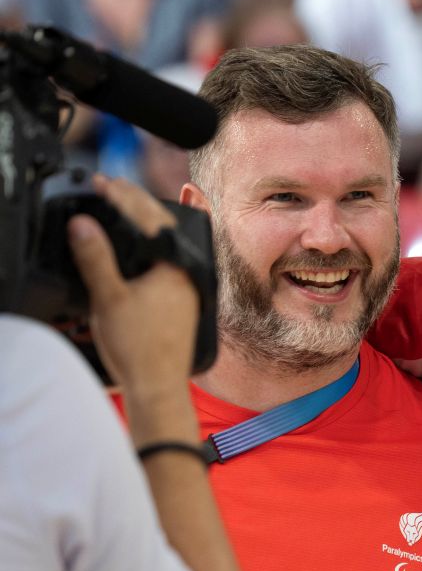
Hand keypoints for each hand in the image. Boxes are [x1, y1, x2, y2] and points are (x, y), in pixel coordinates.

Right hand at [67, 175, 198, 395]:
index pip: (151, 218)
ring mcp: (189, 286)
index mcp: (177, 267)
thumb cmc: (138, 348)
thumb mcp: (108, 298)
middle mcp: (190, 273)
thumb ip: (95, 259)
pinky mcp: (184, 299)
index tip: (102, 183)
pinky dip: (154, 246)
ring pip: (170, 243)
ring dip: (147, 222)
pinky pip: (170, 260)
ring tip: (121, 206)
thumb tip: (82, 223)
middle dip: (137, 203)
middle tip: (110, 186)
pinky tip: (140, 244)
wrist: (158, 387)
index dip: (125, 197)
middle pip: (165, 226)